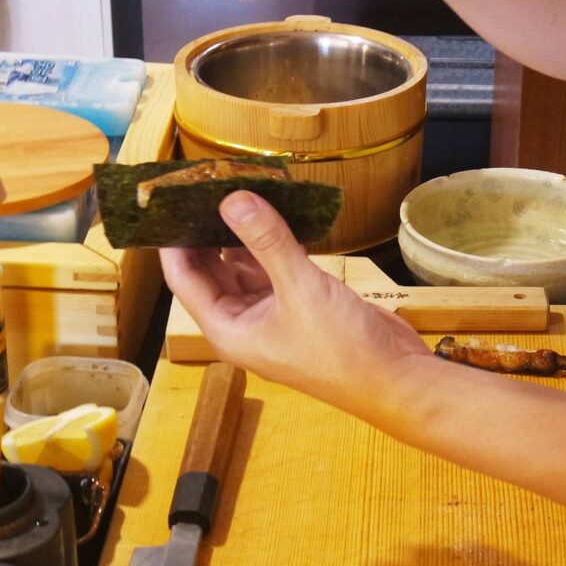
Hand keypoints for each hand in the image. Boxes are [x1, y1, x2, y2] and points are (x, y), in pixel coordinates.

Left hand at [159, 192, 430, 413]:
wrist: (394, 379)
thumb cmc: (341, 350)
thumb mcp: (300, 289)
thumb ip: (266, 242)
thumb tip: (233, 199)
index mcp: (228, 329)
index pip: (184, 279)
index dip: (174, 241)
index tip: (172, 199)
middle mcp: (243, 322)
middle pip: (211, 271)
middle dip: (206, 232)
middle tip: (205, 185)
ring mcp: (272, 314)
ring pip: (244, 268)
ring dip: (241, 236)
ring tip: (237, 190)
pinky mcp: (300, 305)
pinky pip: (275, 269)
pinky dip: (273, 244)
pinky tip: (275, 214)